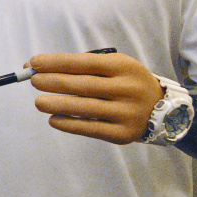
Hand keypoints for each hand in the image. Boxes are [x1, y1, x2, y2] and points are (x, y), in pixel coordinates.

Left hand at [28, 52, 163, 143]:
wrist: (162, 110)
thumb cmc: (125, 83)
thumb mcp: (114, 67)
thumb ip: (81, 67)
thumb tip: (39, 67)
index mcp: (124, 66)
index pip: (85, 62)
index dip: (57, 62)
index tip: (34, 63)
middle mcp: (128, 89)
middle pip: (84, 85)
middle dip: (54, 82)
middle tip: (33, 81)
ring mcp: (127, 113)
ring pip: (86, 108)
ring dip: (58, 104)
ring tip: (38, 102)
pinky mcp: (123, 134)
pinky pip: (91, 129)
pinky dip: (70, 124)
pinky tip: (53, 119)